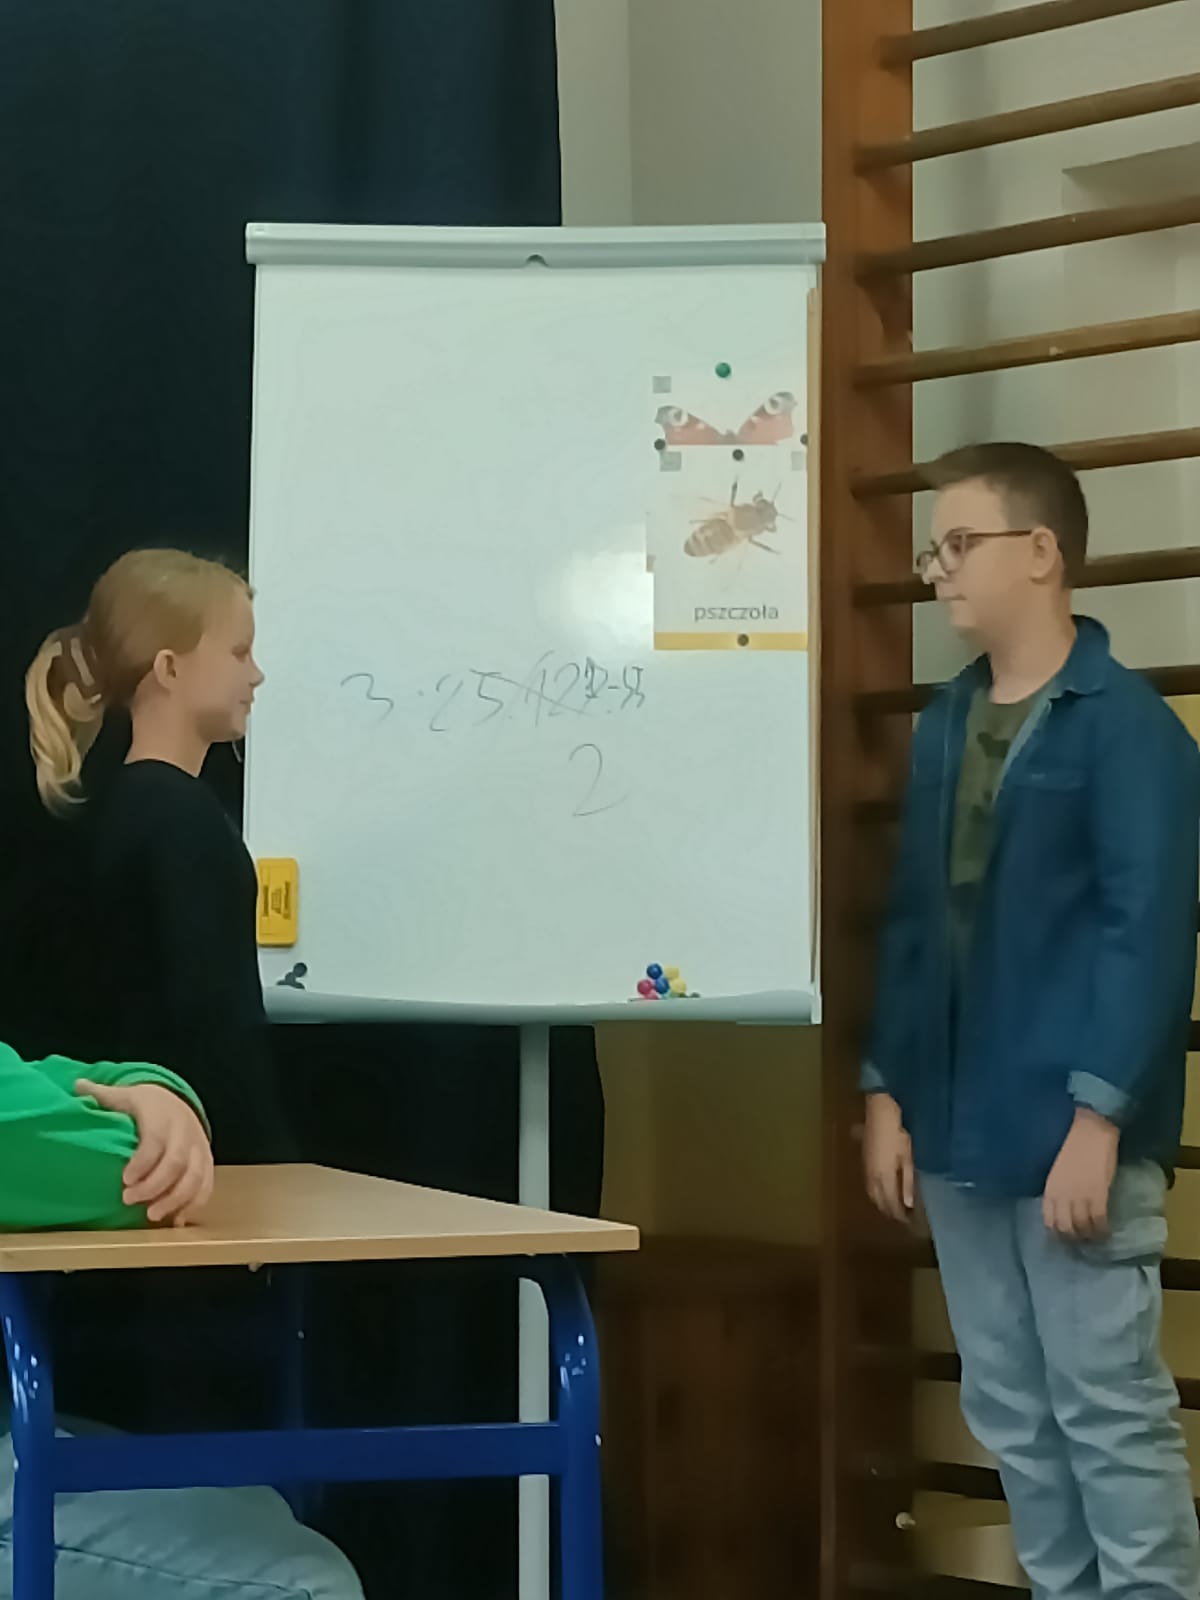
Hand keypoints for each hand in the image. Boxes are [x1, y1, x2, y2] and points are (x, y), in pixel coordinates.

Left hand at [76, 1080, 213, 1226]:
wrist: (179, 1102)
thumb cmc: (147, 1105)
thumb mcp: (126, 1096)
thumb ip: (103, 1095)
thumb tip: (77, 1085)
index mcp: (163, 1114)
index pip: (156, 1139)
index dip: (143, 1162)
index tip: (125, 1179)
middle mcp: (185, 1130)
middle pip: (176, 1162)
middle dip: (154, 1185)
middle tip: (129, 1200)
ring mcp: (199, 1147)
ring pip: (195, 1177)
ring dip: (175, 1200)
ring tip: (151, 1215)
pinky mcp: (207, 1162)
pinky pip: (206, 1185)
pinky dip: (193, 1204)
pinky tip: (176, 1219)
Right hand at [863, 1092, 914, 1223]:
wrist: (878, 1114)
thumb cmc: (897, 1134)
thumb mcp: (907, 1158)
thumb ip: (907, 1182)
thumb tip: (908, 1204)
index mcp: (885, 1178)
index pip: (892, 1204)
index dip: (900, 1215)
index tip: (910, 1223)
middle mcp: (872, 1178)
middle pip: (880, 1202)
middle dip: (890, 1212)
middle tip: (902, 1219)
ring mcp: (866, 1170)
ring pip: (872, 1195)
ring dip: (881, 1204)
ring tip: (892, 1209)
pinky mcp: (864, 1163)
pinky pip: (869, 1187)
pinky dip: (876, 1195)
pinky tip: (882, 1192)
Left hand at [1042, 1107, 1118, 1237]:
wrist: (1090, 1131)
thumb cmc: (1072, 1145)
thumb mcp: (1057, 1170)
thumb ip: (1058, 1188)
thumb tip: (1064, 1204)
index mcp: (1050, 1189)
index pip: (1049, 1220)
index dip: (1057, 1232)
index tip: (1064, 1237)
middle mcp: (1061, 1196)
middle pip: (1065, 1228)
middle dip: (1073, 1238)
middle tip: (1081, 1241)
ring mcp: (1079, 1197)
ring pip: (1082, 1227)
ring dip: (1089, 1236)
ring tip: (1095, 1238)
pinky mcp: (1098, 1194)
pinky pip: (1099, 1220)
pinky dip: (1102, 1229)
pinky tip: (1106, 1231)